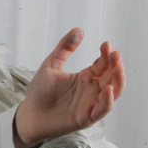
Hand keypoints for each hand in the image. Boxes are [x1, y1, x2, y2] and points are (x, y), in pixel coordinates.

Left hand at [14, 29, 124, 147]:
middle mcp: (93, 89)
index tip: (106, 44)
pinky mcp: (87, 117)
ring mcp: (92, 103)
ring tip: (118, 66)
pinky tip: (107, 88)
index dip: (107, 54)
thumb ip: (64, 49)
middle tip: (115, 54)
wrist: (28, 115)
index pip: (103, 64)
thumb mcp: (51, 66)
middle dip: (116, 64)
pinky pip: (103, 109)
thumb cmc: (40, 92)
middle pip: (112, 76)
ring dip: (118, 79)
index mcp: (87, 77)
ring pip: (114, 91)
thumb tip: (79, 29)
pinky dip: (108, 100)